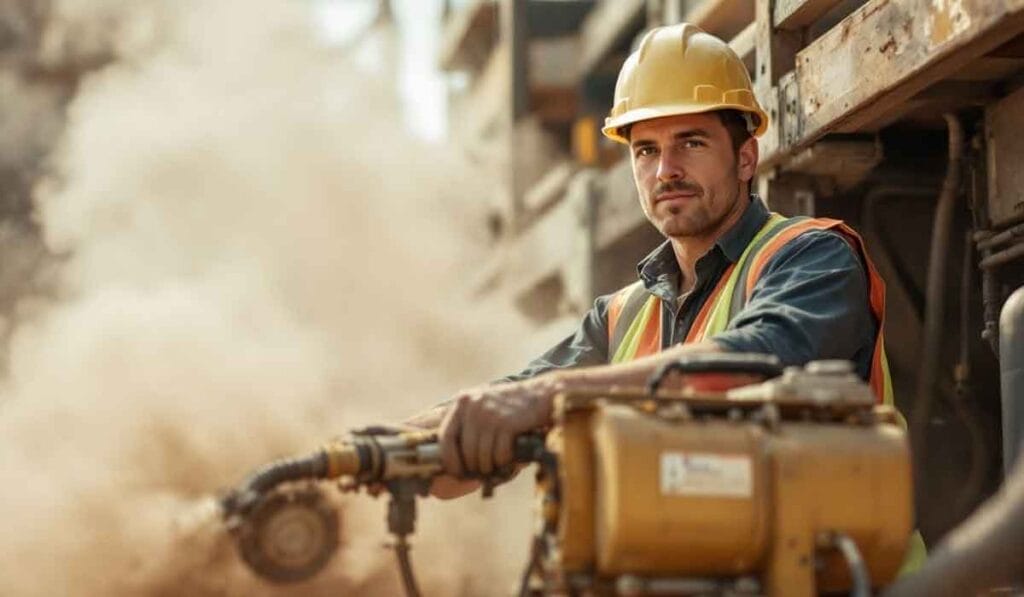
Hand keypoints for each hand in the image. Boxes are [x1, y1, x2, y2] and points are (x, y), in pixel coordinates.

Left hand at [438, 374, 561, 479]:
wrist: (541, 395)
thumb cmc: (510, 407)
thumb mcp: (482, 404)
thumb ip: (465, 422)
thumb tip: (449, 457)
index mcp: (462, 401)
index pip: (445, 436)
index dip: (450, 459)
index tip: (456, 472)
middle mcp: (473, 406)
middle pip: (465, 450)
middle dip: (472, 467)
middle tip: (480, 473)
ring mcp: (490, 414)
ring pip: (481, 455)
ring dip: (489, 466)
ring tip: (495, 465)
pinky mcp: (507, 423)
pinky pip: (499, 454)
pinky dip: (503, 461)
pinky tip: (508, 456)